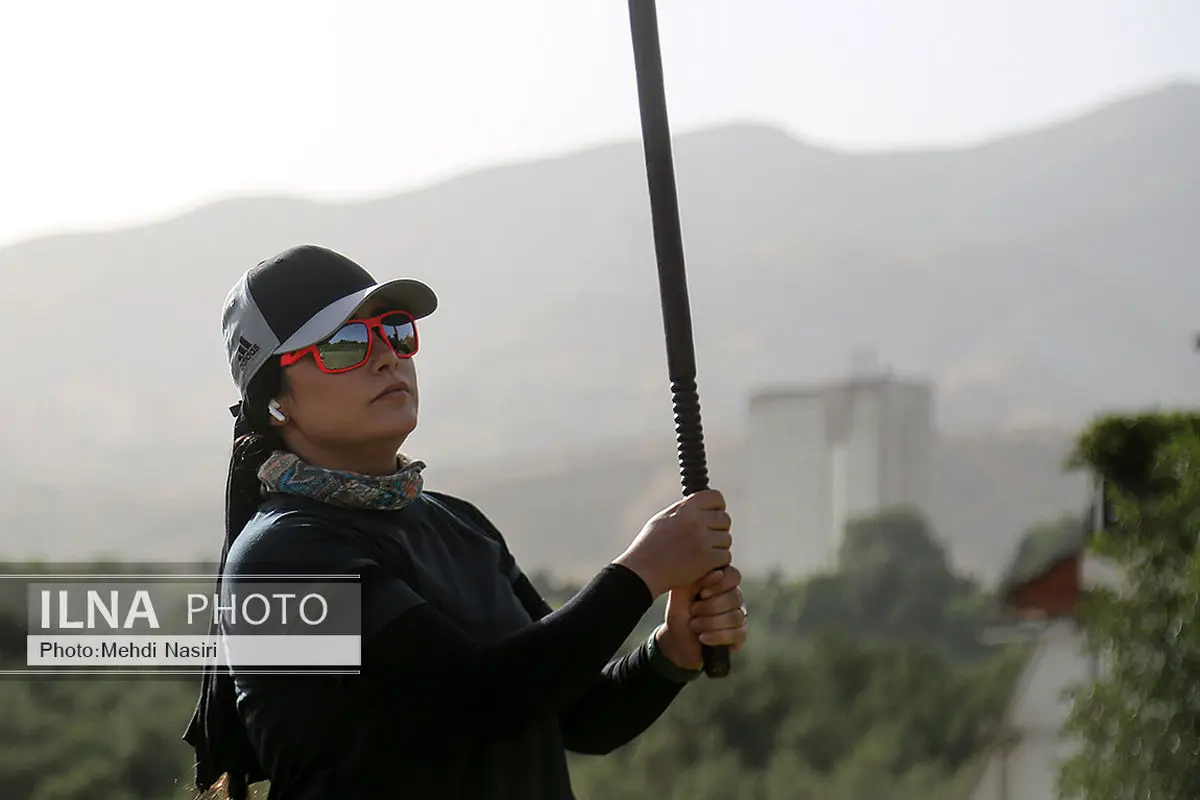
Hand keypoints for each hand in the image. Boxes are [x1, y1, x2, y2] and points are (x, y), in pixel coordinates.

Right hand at [614, 489, 732, 596]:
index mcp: (685, 508)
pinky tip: (703, 565)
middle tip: (707, 540)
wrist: (643, 572)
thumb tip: (701, 505)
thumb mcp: (663, 519)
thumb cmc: (649, 546)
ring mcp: (702, 540)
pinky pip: (725, 557)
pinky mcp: (707, 559)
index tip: (714, 515)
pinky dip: (717, 563)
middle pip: (725, 520)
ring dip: (718, 548)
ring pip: (726, 540)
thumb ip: (684, 511)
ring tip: (700, 554)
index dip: (718, 507)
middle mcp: (696, 520)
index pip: (716, 497)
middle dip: (719, 529)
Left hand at [656, 565, 747, 670]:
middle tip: (693, 611)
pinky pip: (738, 634)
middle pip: (736, 597)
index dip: (719, 584)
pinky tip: (703, 638)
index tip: (701, 593)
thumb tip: (718, 572)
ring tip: (693, 625)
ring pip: (736, 617)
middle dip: (710, 607)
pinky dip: (716, 636)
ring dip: (710, 623)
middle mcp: (734, 597)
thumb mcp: (681, 592)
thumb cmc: (679, 613)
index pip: (733, 575)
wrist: (676, 641)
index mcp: (721, 582)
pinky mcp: (739, 636)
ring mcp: (739, 616)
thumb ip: (697, 577)